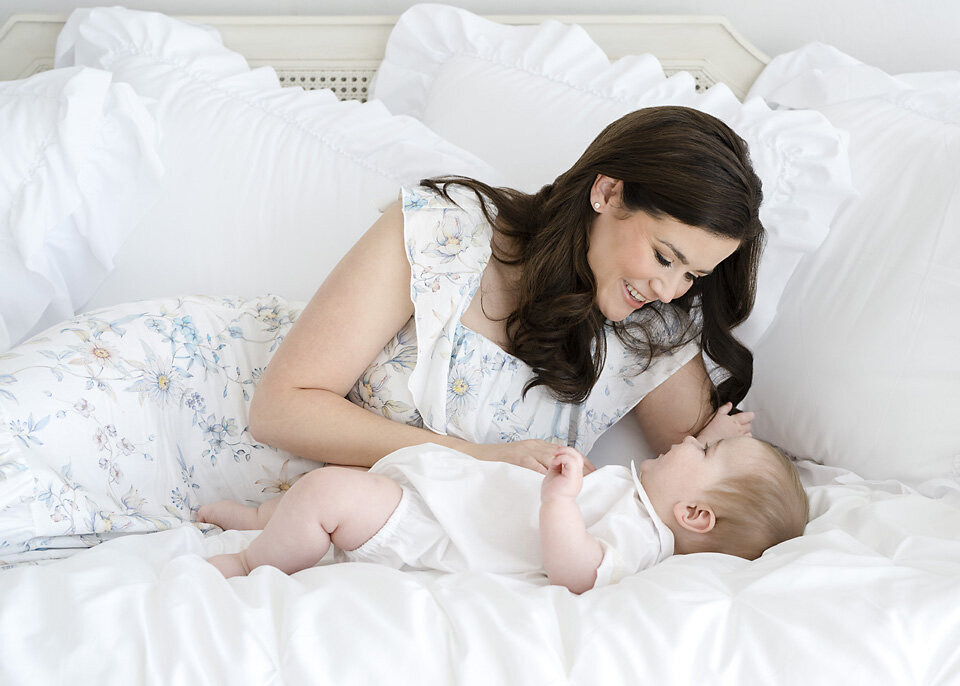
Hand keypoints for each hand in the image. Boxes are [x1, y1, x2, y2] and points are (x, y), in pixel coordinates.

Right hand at [475, 440, 595, 474]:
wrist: (482, 455)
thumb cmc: (503, 460)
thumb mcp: (524, 457)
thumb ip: (539, 462)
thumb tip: (555, 472)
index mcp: (538, 446)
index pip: (563, 451)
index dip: (579, 459)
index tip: (593, 469)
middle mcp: (535, 446)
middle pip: (562, 453)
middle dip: (578, 463)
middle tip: (593, 474)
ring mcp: (526, 451)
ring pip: (550, 457)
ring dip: (565, 467)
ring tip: (579, 477)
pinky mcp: (517, 457)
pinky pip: (532, 464)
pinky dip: (544, 471)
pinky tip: (553, 478)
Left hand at [541, 446, 587, 502]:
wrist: (552, 505)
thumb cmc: (552, 494)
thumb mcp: (554, 475)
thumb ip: (557, 466)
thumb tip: (556, 458)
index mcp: (574, 475)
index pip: (576, 459)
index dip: (568, 452)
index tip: (558, 450)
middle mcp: (577, 475)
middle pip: (578, 456)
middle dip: (567, 450)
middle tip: (556, 451)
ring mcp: (576, 476)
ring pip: (576, 456)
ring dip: (564, 453)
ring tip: (555, 457)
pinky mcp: (572, 477)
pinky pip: (571, 461)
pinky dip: (562, 458)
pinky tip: (555, 463)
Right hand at [696, 402, 753, 444]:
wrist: (708, 438)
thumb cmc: (711, 427)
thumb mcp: (717, 414)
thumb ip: (725, 408)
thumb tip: (730, 404)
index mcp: (735, 420)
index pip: (750, 416)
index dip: (748, 414)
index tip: (745, 414)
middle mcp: (739, 429)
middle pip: (749, 424)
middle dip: (746, 422)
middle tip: (739, 421)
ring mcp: (739, 436)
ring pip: (749, 432)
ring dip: (746, 430)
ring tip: (738, 429)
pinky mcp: (737, 442)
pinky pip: (746, 439)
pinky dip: (744, 437)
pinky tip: (738, 435)